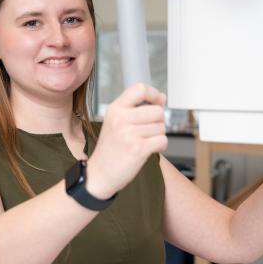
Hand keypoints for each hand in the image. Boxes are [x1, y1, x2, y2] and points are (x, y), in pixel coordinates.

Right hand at [86, 83, 167, 197]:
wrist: (100, 174)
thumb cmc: (111, 148)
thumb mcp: (116, 122)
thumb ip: (136, 109)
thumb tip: (162, 98)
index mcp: (115, 109)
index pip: (140, 89)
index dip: (154, 94)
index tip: (158, 102)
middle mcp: (121, 118)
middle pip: (157, 111)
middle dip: (158, 122)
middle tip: (147, 131)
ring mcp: (129, 134)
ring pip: (161, 127)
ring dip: (157, 136)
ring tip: (144, 142)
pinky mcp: (138, 149)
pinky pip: (162, 140)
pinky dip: (160, 146)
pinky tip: (149, 149)